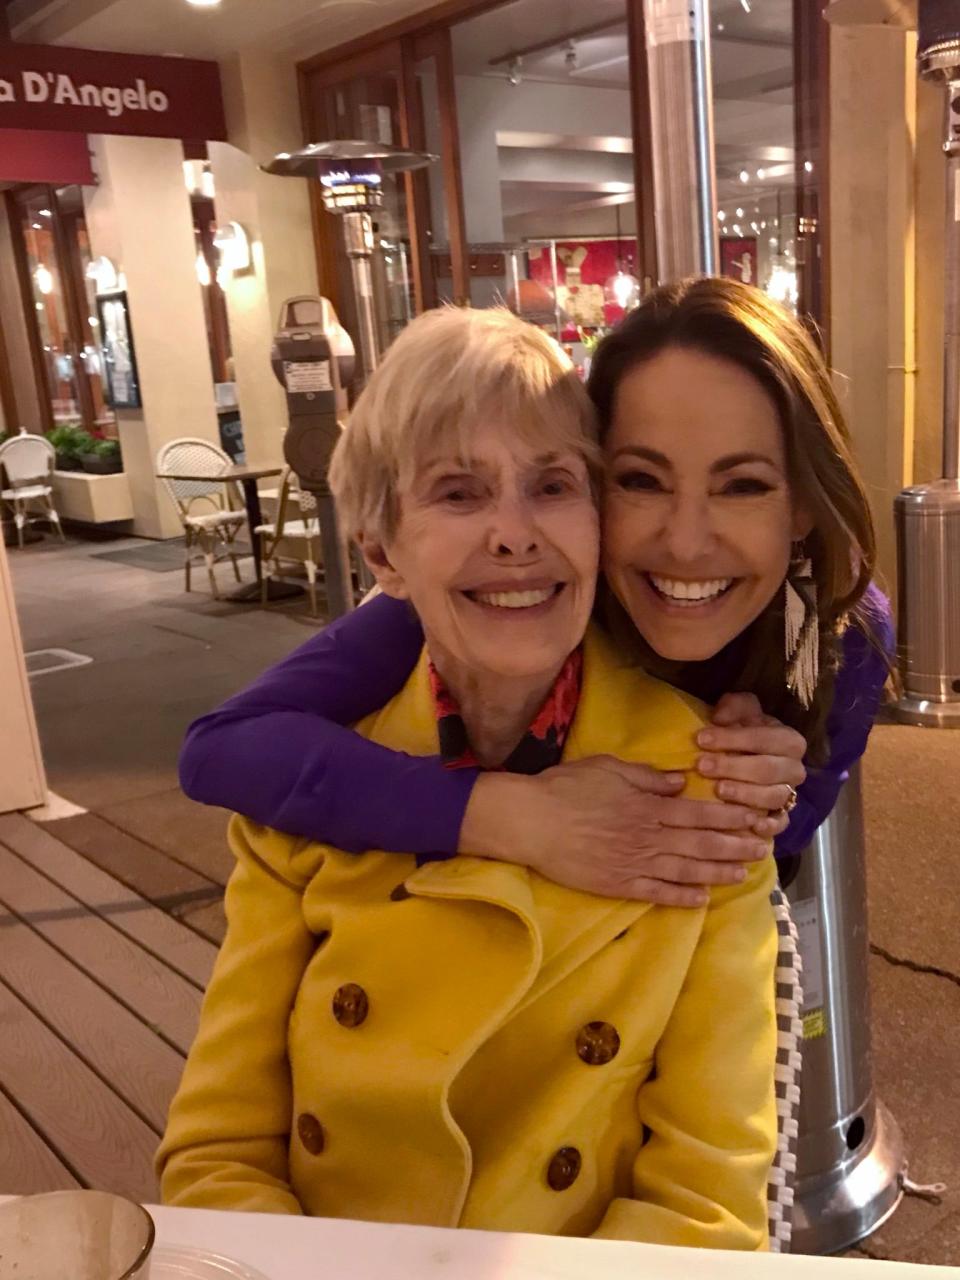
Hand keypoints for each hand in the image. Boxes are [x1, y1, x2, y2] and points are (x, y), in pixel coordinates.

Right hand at [460, 757, 769, 907]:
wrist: (530, 821)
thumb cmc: (566, 788)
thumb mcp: (609, 768)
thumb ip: (648, 777)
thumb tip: (682, 782)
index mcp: (649, 806)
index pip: (700, 813)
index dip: (730, 817)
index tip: (754, 818)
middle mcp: (649, 836)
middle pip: (702, 843)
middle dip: (736, 845)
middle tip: (763, 847)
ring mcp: (635, 864)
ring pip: (687, 870)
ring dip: (718, 872)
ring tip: (744, 873)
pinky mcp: (619, 884)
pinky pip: (657, 894)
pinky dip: (682, 897)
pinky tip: (702, 899)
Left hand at [696, 693, 806, 838]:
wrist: (740, 760)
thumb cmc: (739, 734)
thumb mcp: (738, 713)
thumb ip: (734, 706)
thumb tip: (720, 717)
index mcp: (789, 741)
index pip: (767, 738)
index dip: (734, 738)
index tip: (701, 738)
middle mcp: (793, 769)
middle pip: (769, 770)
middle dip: (734, 767)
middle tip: (702, 766)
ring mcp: (789, 794)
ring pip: (773, 796)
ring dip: (744, 794)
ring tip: (717, 790)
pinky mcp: (781, 817)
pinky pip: (780, 824)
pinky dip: (768, 826)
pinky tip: (750, 824)